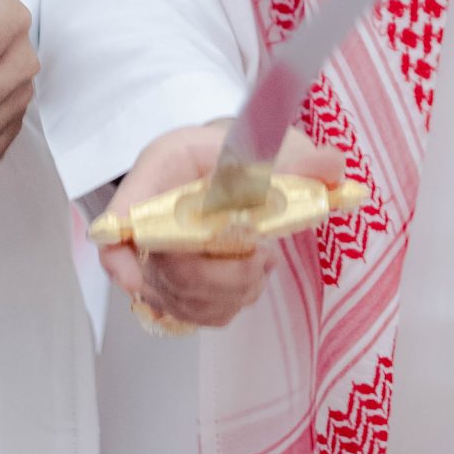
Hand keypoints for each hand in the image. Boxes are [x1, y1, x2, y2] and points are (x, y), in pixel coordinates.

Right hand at [100, 122, 351, 330]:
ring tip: (261, 260)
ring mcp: (154, 258)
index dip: (125, 254)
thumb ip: (302, 156)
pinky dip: (227, 303)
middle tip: (261, 256)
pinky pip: (194, 313)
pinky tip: (248, 277)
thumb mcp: (270, 140)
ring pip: (180, 298)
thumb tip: (333, 168)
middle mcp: (145, 218)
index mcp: (160, 171)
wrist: (231, 162)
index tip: (149, 273)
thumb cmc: (239, 149)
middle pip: (159, 272)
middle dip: (218, 275)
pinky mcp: (172, 288)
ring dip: (229, 290)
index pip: (120, 220)